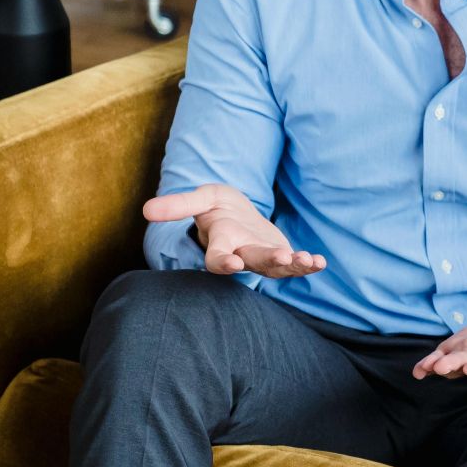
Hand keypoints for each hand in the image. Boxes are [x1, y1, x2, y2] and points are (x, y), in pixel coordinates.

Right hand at [144, 183, 325, 278]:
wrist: (237, 214)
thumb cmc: (216, 208)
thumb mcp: (200, 199)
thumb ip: (178, 205)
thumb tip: (146, 209)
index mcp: (220, 244)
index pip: (217, 259)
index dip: (223, 262)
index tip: (231, 264)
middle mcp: (242, 254)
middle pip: (253, 263)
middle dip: (267, 261)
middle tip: (282, 259)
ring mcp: (262, 258)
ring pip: (276, 267)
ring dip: (293, 266)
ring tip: (309, 262)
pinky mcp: (280, 256)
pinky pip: (294, 264)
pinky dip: (307, 264)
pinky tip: (320, 262)